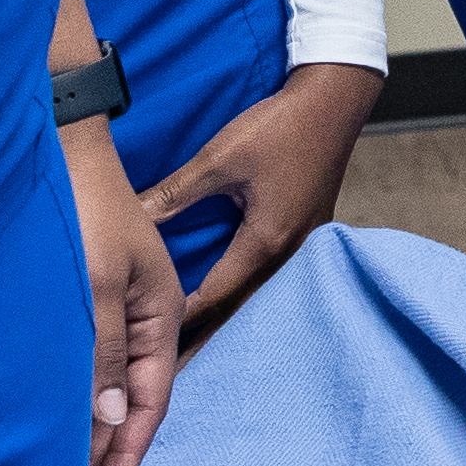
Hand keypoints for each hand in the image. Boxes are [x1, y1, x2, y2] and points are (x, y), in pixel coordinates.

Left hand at [65, 121, 183, 465]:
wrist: (62, 141)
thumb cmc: (86, 207)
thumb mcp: (96, 284)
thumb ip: (104, 353)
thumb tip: (109, 420)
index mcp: (164, 313)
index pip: (149, 402)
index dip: (127, 454)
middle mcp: (148, 314)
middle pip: (133, 397)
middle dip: (109, 448)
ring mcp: (122, 301)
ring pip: (110, 378)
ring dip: (91, 422)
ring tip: (64, 465)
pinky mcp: (94, 290)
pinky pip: (92, 355)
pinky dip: (77, 389)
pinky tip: (56, 405)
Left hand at [137, 63, 380, 340]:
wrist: (335, 99)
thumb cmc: (279, 126)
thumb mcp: (219, 158)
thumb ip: (174, 193)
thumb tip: (130, 217)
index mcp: (264, 241)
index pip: (215, 296)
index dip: (182, 321)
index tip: (151, 346)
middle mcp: (287, 253)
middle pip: (239, 306)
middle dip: (206, 335)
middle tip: (172, 366)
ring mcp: (302, 244)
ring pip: (257, 293)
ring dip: (227, 315)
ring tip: (197, 342)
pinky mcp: (306, 230)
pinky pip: (270, 273)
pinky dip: (245, 290)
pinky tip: (231, 294)